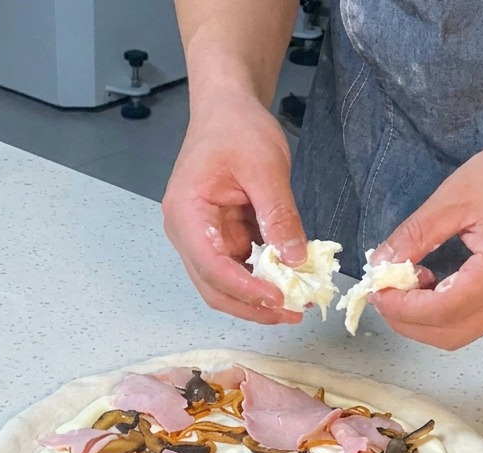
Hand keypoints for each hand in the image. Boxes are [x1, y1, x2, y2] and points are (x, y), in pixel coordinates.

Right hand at [162, 91, 306, 324]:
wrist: (227, 109)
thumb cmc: (238, 129)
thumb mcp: (266, 167)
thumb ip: (279, 215)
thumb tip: (295, 260)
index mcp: (186, 213)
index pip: (210, 266)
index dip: (244, 288)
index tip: (278, 298)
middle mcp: (186, 233)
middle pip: (212, 287)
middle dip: (251, 306)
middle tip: (292, 313)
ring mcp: (201, 239)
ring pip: (224, 285)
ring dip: (257, 299)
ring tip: (295, 304)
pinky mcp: (219, 239)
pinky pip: (238, 269)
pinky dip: (261, 280)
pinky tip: (289, 284)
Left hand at [370, 131, 482, 349]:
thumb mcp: (453, 199)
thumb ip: (414, 236)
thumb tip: (379, 266)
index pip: (441, 312)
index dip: (402, 308)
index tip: (376, 290)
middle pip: (451, 335)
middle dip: (409, 322)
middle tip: (384, 294)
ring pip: (462, 333)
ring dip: (427, 319)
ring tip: (407, 286)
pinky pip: (476, 319)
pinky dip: (447, 312)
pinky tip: (432, 284)